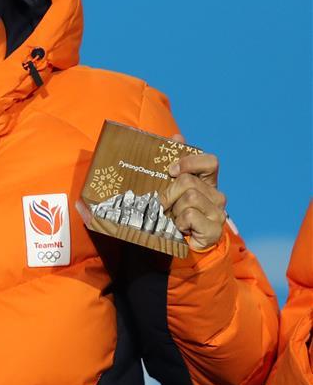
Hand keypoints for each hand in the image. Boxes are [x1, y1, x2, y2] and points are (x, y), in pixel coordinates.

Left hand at [160, 136, 226, 251]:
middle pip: (189, 181)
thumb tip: (177, 136)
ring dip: (174, 210)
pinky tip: (182, 229)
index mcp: (209, 183)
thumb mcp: (172, 189)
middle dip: (170, 193)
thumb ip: (175, 164)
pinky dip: (179, 222)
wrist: (183, 247)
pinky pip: (189, 216)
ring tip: (174, 219)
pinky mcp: (214, 229)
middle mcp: (217, 196)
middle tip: (165, 206)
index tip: (171, 171)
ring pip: (189, 198)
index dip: (190, 162)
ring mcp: (218, 212)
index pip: (210, 162)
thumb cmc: (176, 215)